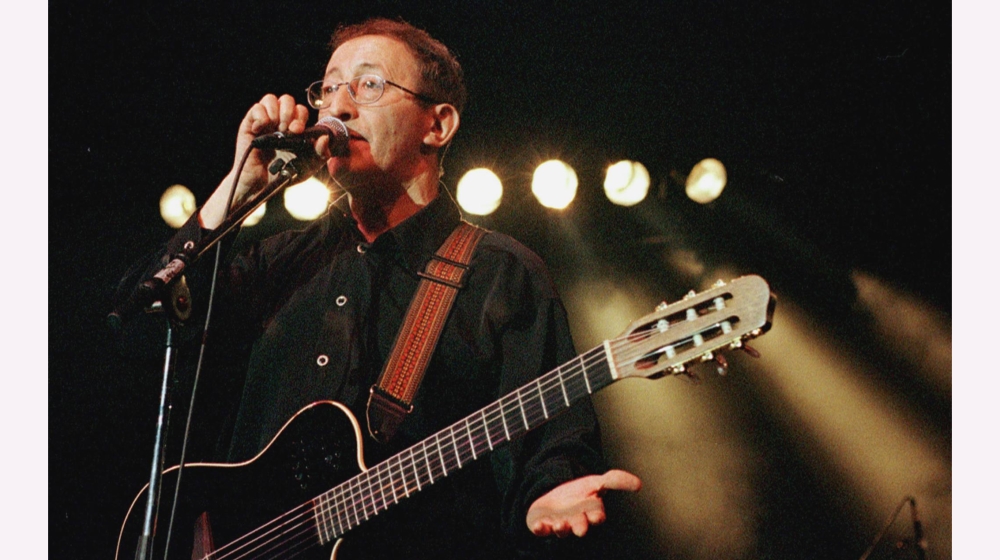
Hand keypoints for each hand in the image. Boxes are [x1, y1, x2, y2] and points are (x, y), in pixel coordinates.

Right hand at [200, 94, 311, 228]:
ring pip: (270, 99)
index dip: (300, 117)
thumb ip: (321, 154)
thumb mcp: (308, 167)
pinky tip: (261, 131)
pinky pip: (256, 108)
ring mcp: (263, 122)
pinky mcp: (249, 125)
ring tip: (274, 130)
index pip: (300, 110)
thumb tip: (325, 138)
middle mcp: (278, 122)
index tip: (298, 132)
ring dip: (275, 113)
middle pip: (286, 99)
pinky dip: (261, 117)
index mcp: (293, 128)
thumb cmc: (283, 175)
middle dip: (289, 113)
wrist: (262, 186)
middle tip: (286, 130)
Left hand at [526, 469, 641, 537]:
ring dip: (561, 528)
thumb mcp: (598, 482)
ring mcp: (560, 523)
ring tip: (560, 525)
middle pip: (579, 525)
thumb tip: (639, 484)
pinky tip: (538, 526)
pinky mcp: (543, 524)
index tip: (596, 516)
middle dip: (580, 526)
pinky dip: (540, 529)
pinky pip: (541, 529)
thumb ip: (616, 480)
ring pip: (561, 530)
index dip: (596, 516)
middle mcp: (576, 520)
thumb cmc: (581, 494)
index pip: (596, 515)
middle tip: (580, 529)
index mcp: (590, 512)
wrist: (557, 498)